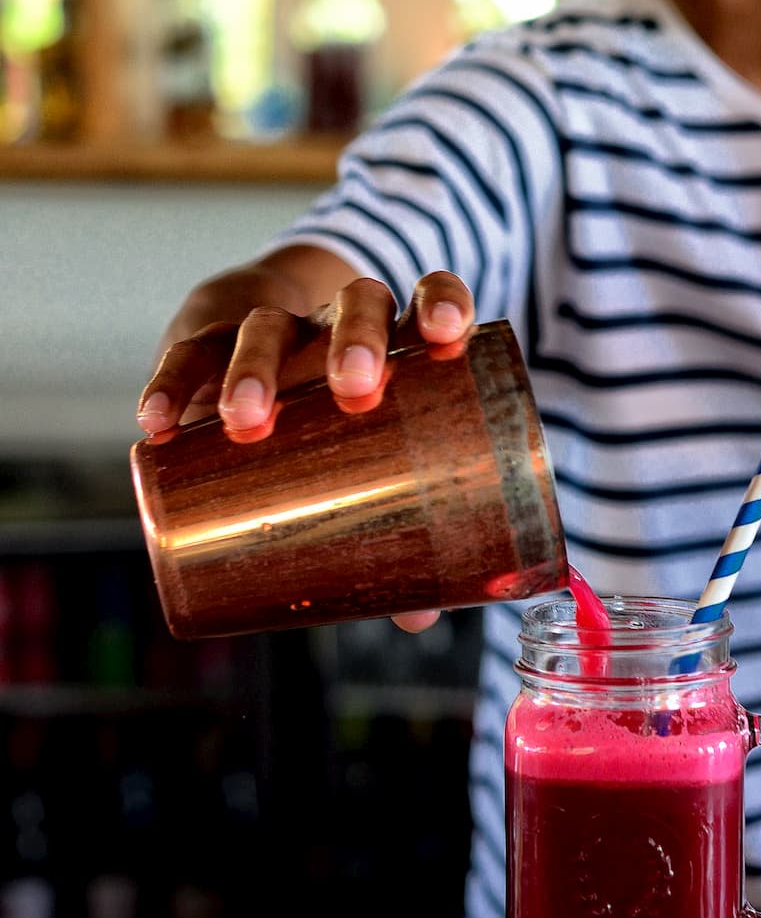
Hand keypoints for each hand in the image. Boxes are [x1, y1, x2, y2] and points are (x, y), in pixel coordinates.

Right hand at [136, 258, 474, 635]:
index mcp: (397, 340)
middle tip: (354, 384)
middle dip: (356, 338)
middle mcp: (338, 323)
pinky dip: (170, 385)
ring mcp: (273, 329)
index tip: (447, 331)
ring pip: (267, 325)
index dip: (442, 303)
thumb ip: (401, 535)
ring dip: (255, 365)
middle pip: (356, 303)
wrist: (249, 346)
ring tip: (244, 416)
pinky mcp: (206, 343)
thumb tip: (419, 619)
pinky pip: (185, 353)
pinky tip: (157, 425)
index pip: (430, 297)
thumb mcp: (368, 464)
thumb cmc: (334, 423)